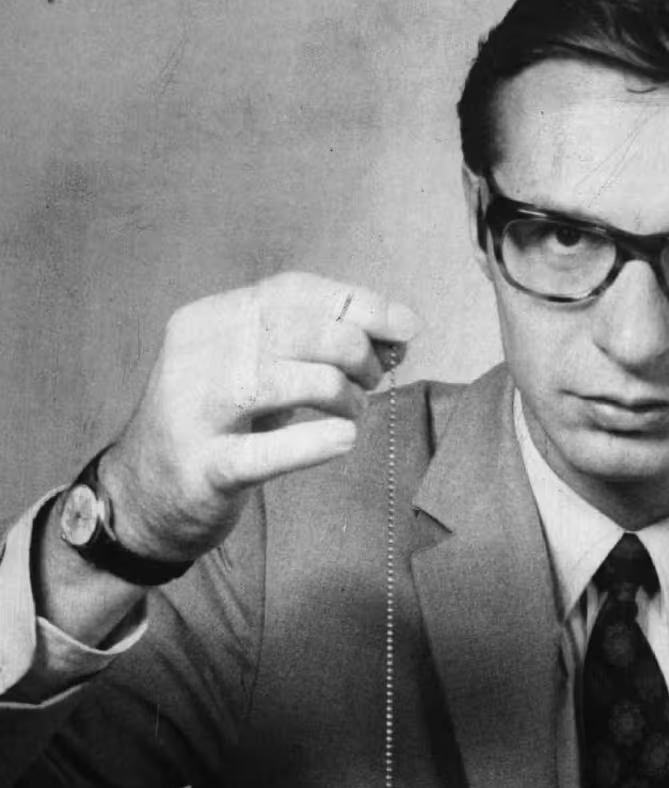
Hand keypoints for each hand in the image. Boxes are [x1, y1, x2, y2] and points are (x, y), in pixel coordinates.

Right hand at [99, 272, 419, 561]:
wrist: (143, 496)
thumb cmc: (219, 426)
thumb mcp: (258, 372)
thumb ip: (313, 348)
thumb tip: (396, 333)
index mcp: (211, 319)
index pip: (290, 291)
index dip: (356, 303)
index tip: (405, 327)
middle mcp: (197, 356)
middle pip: (289, 330)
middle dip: (352, 349)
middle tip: (375, 379)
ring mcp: (194, 413)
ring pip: (277, 381)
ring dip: (337, 391)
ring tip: (355, 409)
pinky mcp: (203, 468)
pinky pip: (262, 452)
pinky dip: (310, 443)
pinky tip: (345, 439)